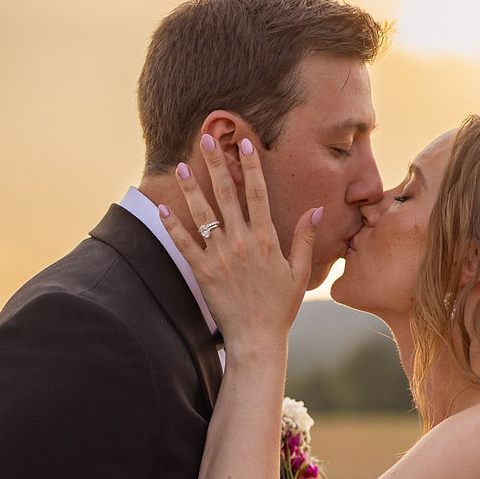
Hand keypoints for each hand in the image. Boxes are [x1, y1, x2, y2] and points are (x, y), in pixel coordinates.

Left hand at [159, 135, 318, 350]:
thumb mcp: (300, 272)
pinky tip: (162, 207)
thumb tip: (317, 209)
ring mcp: (220, 256)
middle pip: (227, 194)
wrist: (257, 338)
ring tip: (180, 165)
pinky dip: (172, 225)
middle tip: (206, 140)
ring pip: (202, 214)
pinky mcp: (203, 271)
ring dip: (191, 187)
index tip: (243, 145)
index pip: (257, 194)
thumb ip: (305, 238)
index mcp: (267, 239)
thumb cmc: (281, 307)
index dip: (250, 167)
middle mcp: (242, 242)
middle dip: (215, 164)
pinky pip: (184, 243)